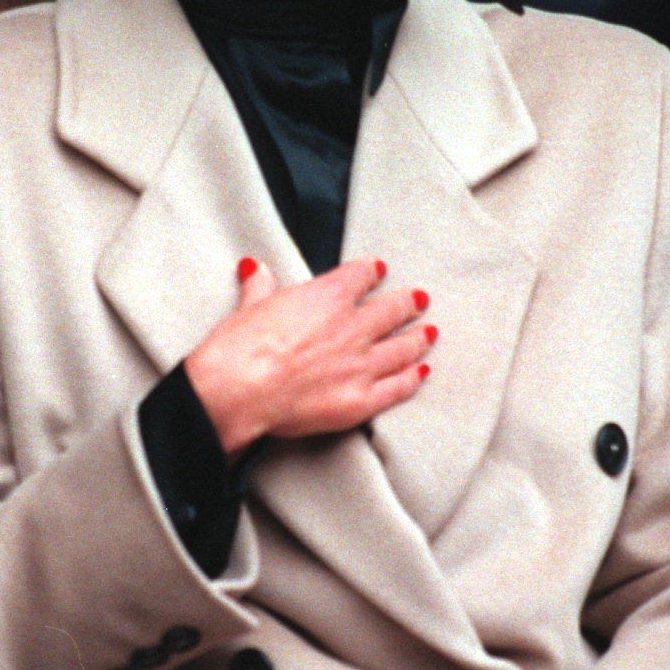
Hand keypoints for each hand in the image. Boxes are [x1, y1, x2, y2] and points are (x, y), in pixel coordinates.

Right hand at [185, 257, 434, 455]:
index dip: (371, 271)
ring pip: (403, 347)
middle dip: (409, 303)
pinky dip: (412, 379)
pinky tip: (421, 373)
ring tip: (429, 333)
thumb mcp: (249, 306)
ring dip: (419, 339)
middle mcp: (352, 327)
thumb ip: (260, 287)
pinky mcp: (361, 400)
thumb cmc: (240, 347)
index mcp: (327, 296)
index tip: (378, 270)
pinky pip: (398, 387)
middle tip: (421, 299)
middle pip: (393, 309)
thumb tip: (256, 269)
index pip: (360, 276)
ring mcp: (361, 365)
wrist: (240, 388)